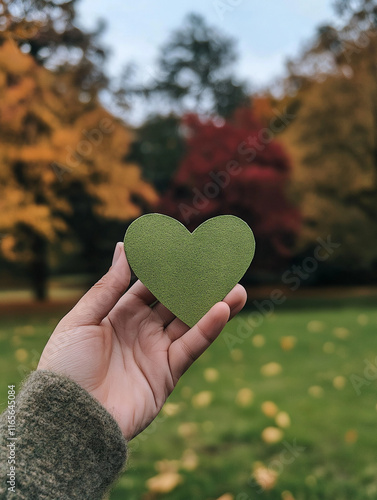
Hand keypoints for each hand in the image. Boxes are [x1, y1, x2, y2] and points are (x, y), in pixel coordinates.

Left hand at [38, 243, 246, 439]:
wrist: (70, 419)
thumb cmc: (66, 367)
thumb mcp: (81, 319)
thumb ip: (108, 286)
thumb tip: (123, 247)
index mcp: (119, 314)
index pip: (150, 284)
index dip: (168, 268)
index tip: (189, 248)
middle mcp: (141, 330)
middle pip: (175, 302)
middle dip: (197, 285)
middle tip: (222, 265)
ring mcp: (156, 351)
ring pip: (190, 322)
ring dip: (214, 305)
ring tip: (238, 287)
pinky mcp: (167, 374)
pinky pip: (191, 347)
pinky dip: (207, 329)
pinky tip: (223, 309)